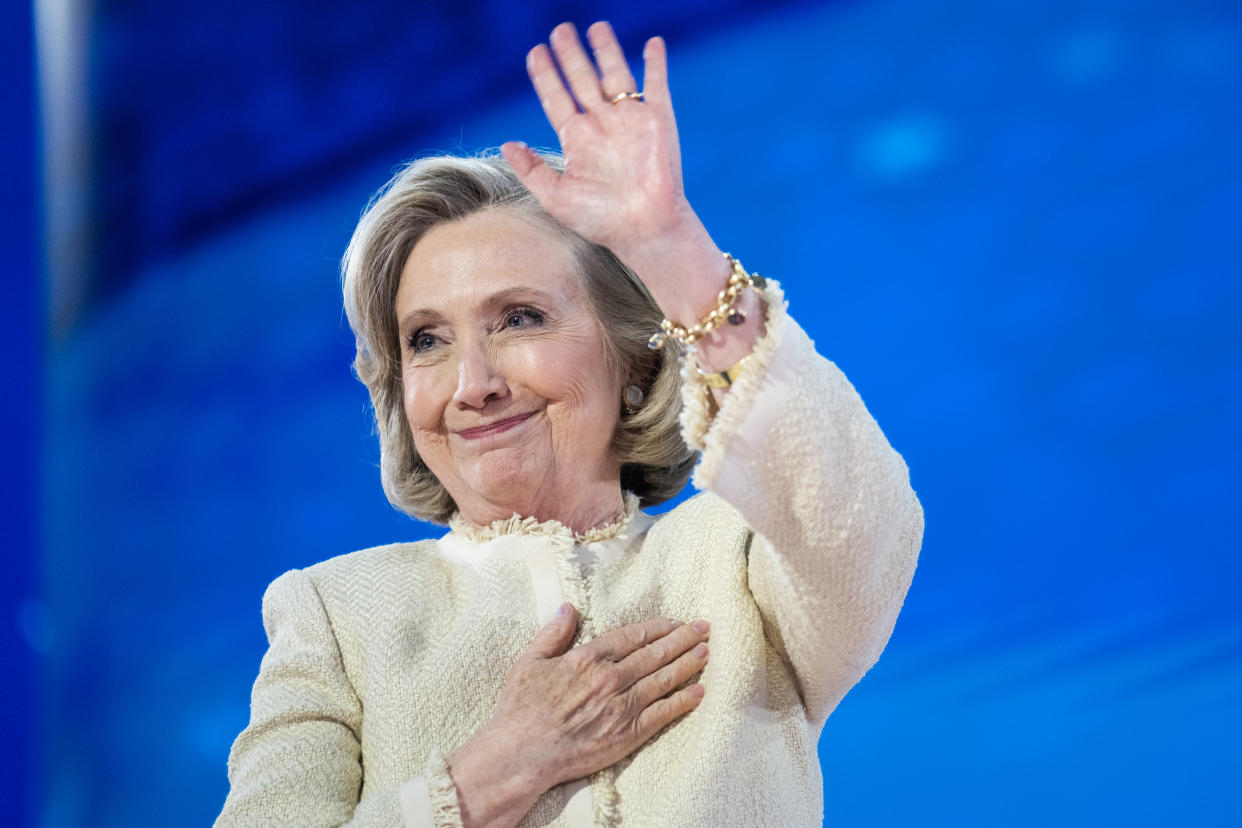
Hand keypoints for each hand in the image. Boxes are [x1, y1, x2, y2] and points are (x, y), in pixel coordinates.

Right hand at [446, 605, 709, 827]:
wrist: (522, 753)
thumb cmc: (520, 709)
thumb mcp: (529, 661)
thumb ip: (553, 634)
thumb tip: (568, 609)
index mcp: (588, 657)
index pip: (633, 636)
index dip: (658, 627)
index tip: (675, 621)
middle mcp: (610, 678)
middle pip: (655, 653)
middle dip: (683, 639)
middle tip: (704, 628)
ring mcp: (622, 706)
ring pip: (664, 680)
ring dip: (688, 664)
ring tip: (706, 653)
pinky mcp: (628, 734)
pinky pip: (663, 714)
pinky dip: (683, 702)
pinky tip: (698, 692)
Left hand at [501, 21, 688, 257]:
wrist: (645, 229)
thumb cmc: (601, 220)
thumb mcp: (555, 197)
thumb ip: (531, 169)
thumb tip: (506, 144)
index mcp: (577, 140)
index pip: (556, 98)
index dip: (545, 75)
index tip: (535, 52)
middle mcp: (601, 126)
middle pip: (582, 79)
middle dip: (570, 54)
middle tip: (560, 29)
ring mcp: (629, 121)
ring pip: (615, 75)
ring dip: (605, 50)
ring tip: (596, 27)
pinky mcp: (658, 121)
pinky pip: (656, 85)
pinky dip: (655, 64)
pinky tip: (651, 44)